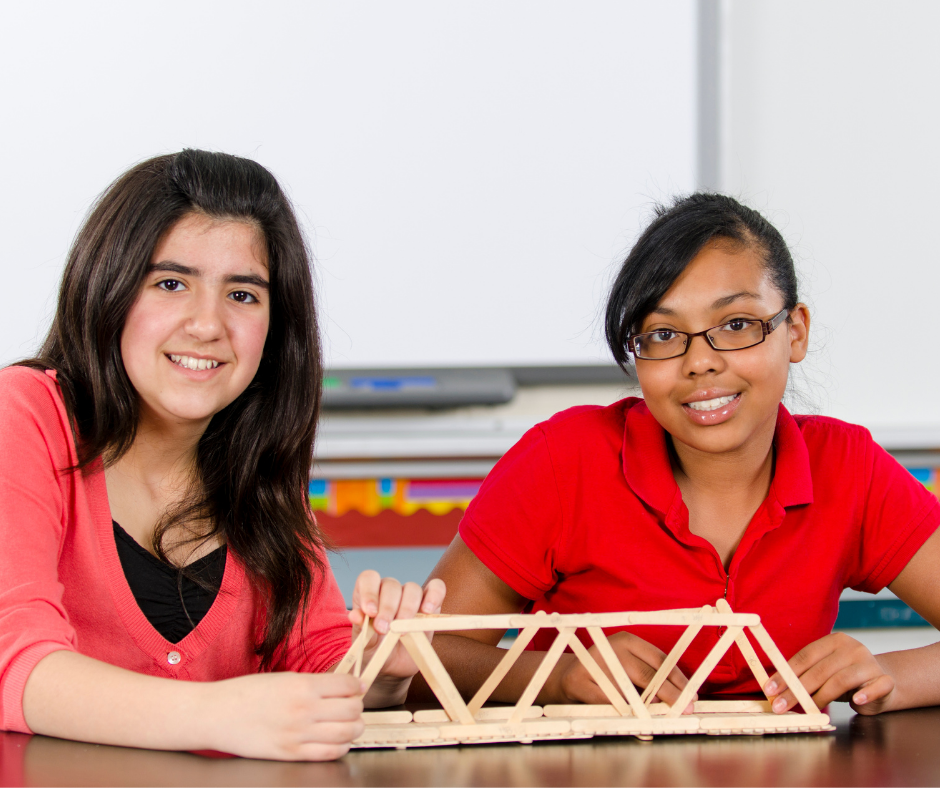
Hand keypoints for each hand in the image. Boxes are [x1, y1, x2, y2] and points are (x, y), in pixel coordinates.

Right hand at [207, 671, 363, 760]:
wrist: (217, 714)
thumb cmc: (247, 693)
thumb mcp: (284, 678)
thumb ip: (314, 683)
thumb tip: (345, 686)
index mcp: (302, 686)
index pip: (347, 685)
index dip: (356, 686)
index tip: (356, 687)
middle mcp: (304, 710)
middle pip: (352, 710)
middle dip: (357, 707)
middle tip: (353, 706)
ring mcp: (298, 734)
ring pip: (346, 733)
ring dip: (354, 728)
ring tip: (349, 724)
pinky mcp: (290, 754)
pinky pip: (329, 754)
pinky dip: (341, 747)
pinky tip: (337, 741)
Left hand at [348, 571, 446, 705]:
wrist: (392, 665)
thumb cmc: (374, 650)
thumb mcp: (364, 643)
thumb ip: (361, 629)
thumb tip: (355, 616)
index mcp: (368, 595)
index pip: (369, 578)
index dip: (369, 592)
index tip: (370, 612)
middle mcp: (389, 591)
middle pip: (391, 585)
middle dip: (388, 608)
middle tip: (384, 629)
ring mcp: (410, 596)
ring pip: (412, 588)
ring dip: (407, 608)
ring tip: (403, 630)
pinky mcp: (430, 604)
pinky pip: (436, 589)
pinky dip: (434, 596)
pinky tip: (427, 610)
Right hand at [555, 630, 694, 711]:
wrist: (567, 677)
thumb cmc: (606, 674)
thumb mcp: (627, 666)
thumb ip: (649, 677)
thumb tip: (676, 696)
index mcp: (627, 640)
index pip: (660, 659)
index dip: (678, 679)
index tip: (691, 695)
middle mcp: (610, 648)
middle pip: (648, 675)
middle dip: (671, 695)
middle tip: (684, 709)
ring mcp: (594, 664)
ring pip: (630, 692)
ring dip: (646, 708)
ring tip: (654, 716)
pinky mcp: (579, 683)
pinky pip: (609, 704)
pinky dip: (623, 714)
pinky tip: (632, 719)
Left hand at [764, 632, 895, 715]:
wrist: (883, 683)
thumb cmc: (846, 678)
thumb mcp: (825, 671)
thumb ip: (806, 675)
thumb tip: (776, 689)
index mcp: (834, 641)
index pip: (805, 656)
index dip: (786, 673)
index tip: (771, 688)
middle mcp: (852, 648)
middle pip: (819, 670)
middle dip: (797, 690)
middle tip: (781, 705)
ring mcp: (870, 663)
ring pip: (841, 680)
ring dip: (821, 697)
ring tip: (810, 709)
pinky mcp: (885, 680)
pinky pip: (875, 688)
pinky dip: (865, 695)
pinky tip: (856, 701)